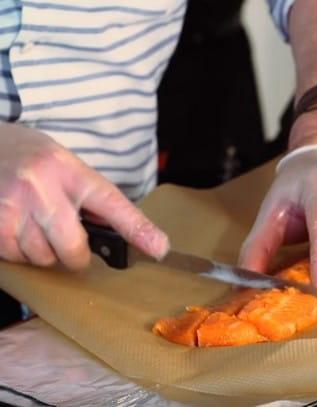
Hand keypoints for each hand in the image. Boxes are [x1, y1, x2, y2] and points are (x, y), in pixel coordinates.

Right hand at [0, 123, 168, 268]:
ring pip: (43, 257)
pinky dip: (19, 252)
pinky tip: (17, 229)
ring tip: (36, 226)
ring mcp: (13, 206)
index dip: (137, 229)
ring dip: (44, 252)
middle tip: (72, 244)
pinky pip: (16, 257)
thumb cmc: (31, 159)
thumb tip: (132, 235)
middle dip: (76, 255)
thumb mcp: (67, 166)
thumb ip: (93, 198)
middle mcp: (42, 187)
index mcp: (70, 170)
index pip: (111, 203)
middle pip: (73, 246)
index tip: (159, 248)